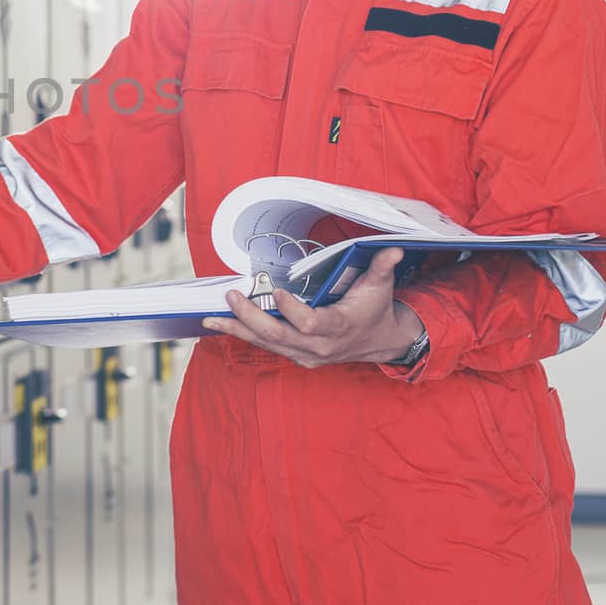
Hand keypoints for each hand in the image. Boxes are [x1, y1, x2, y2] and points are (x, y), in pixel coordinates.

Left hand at [202, 247, 422, 368]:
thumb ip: (381, 267)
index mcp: (339, 327)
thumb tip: (392, 248)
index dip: (292, 310)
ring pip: (268, 344)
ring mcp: (307, 354)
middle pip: (279, 336)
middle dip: (251, 317)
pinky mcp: (297, 356)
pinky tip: (223, 323)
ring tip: (212, 315)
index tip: (276, 291)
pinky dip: (244, 333)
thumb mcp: (380, 286)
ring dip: (239, 328)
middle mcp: (320, 346)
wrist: (380, 341)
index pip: (311, 323)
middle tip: (231, 296)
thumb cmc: (375, 309)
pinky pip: (268, 346)